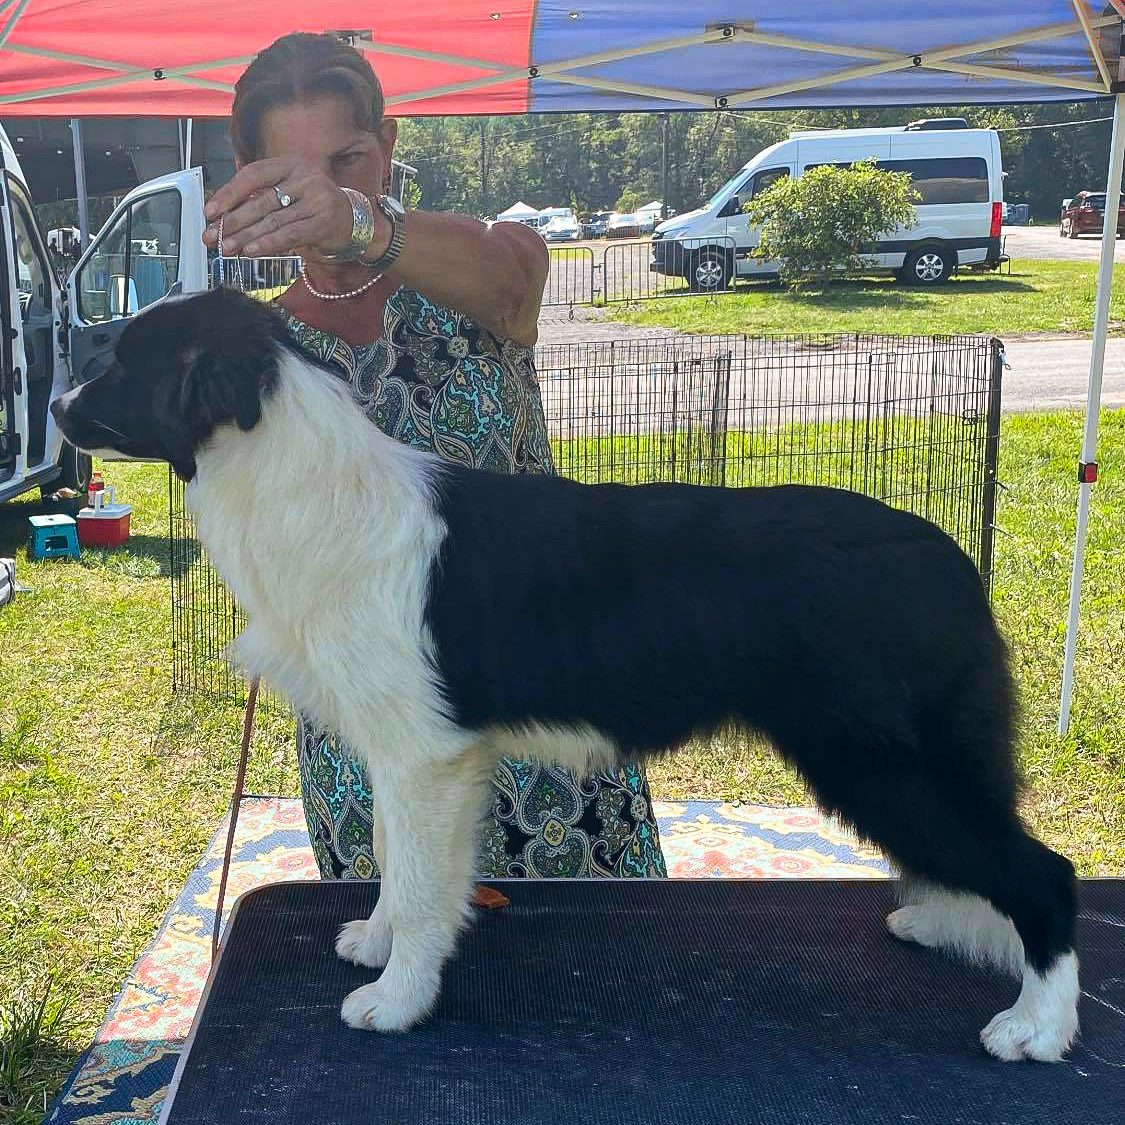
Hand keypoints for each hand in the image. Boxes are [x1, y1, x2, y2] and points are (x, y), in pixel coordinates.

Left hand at [203, 157, 357, 257]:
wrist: (352, 219)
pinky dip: (268, 244)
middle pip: (260, 201)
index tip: (210, 212)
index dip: (228, 194)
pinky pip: (290, 234)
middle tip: (212, 236)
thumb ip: (260, 198)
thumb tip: (222, 217)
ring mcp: (316, 200)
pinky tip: (251, 251)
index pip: (252, 175)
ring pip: (273, 220)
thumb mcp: (288, 191)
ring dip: (246, 237)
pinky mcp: (323, 222)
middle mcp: (304, 177)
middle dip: (232, 221)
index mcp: (289, 164)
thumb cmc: (313, 205)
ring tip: (227, 248)